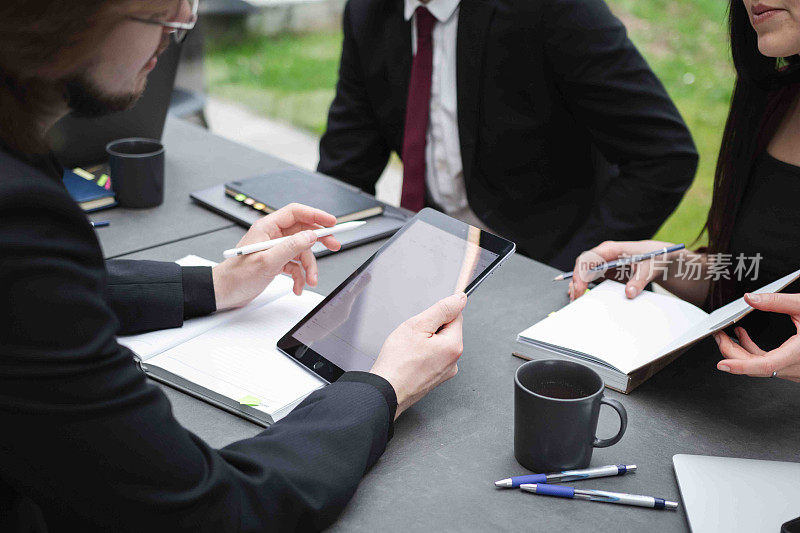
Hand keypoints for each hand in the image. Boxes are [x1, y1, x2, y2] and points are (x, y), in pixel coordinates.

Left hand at [212, 204, 341, 309]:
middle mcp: (272, 236)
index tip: (332, 222)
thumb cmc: (236, 276)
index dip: (315, 215)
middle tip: (334, 246)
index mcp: (267, 227)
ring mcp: (275, 249)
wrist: (224, 293)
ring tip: (310, 281)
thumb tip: (311, 235)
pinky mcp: (276, 262)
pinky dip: (299, 276)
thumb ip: (291, 247)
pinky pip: (295, 265)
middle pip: (303, 231)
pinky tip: (297, 287)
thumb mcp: (267, 261)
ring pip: (301, 252)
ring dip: (308, 267)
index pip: (296, 213)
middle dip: (319, 241)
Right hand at [370, 293, 467, 418]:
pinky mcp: (435, 378)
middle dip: (430, 328)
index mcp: (454, 346)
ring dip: (425, 342)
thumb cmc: (397, 363)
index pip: (456, 316)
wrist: (385, 391)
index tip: (424, 320)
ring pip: (438, 344)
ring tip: (409, 350)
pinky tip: (409, 359)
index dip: (438, 313)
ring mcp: (445, 371)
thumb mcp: (418, 326)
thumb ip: (442, 309)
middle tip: (412, 336)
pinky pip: (433, 358)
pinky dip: (422, 355)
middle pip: (447, 331)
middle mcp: (454, 361)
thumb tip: (460, 299)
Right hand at [569, 240, 677, 300]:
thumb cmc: (654, 257)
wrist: (661, 256)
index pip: (587, 259)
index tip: (580, 288)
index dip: (580, 273)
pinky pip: (590, 278)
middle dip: (576, 282)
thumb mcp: (649, 269)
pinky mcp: (605, 270)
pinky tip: (582, 295)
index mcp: (611, 249)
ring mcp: (603, 262)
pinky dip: (584, 286)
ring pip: (583, 272)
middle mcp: (603, 254)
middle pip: (582, 266)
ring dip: (578, 285)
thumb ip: (639, 281)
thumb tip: (629, 293)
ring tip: (576, 299)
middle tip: (576, 297)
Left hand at [714, 293, 799, 381]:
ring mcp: (796, 370)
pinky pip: (769, 363)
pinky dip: (753, 352)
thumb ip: (777, 302)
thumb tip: (750, 298)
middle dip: (732, 352)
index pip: (764, 365)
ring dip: (741, 351)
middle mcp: (797, 367)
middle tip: (717, 335)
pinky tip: (743, 336)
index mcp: (799, 354)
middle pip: (756, 366)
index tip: (723, 364)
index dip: (741, 366)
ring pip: (761, 366)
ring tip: (726, 333)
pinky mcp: (795, 367)